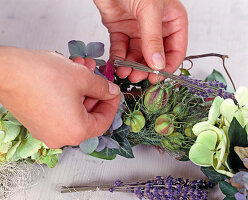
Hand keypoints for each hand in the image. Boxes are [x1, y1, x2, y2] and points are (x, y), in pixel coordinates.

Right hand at [0, 47, 120, 147]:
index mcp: (75, 131)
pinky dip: (68, 95)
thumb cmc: (41, 75)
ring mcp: (47, 131)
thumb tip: (111, 92)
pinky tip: (69, 77)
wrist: (5, 71)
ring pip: (74, 110)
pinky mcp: (37, 122)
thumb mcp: (82, 77)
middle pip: (88, 115)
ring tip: (83, 69)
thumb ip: (103, 88)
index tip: (113, 92)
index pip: (103, 121)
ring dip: (81, 90)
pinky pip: (61, 110)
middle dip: (94, 92)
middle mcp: (61, 137)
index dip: (112, 105)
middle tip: (98, 76)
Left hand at [94, 0, 187, 82]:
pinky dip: (119, 58)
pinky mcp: (121, 29)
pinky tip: (117, 65)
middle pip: (154, 56)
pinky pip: (121, 48)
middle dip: (146, 69)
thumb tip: (158, 65)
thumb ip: (154, 39)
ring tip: (125, 73)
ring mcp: (138, 29)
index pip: (176, 50)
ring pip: (137, 55)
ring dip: (131, 66)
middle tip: (138, 77)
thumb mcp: (150, 10)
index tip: (157, 78)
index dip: (168, 66)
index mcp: (172, 20)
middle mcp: (156, 27)